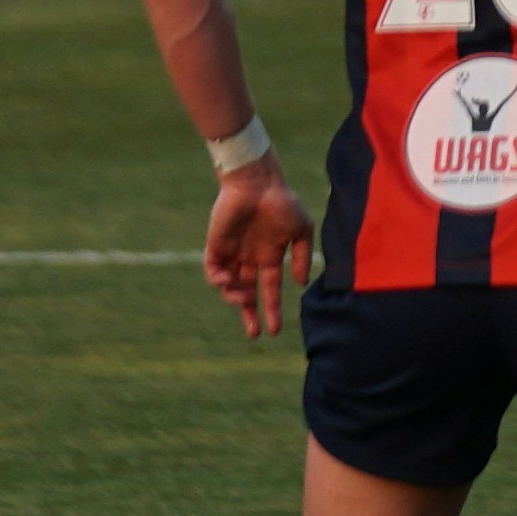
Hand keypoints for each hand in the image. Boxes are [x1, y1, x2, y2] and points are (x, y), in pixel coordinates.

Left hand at [205, 160, 317, 331]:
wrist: (257, 182)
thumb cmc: (281, 202)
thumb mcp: (302, 230)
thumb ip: (303, 257)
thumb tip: (301, 283)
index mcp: (270, 256)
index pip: (269, 290)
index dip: (272, 310)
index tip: (275, 330)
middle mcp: (250, 258)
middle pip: (247, 294)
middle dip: (249, 315)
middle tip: (254, 333)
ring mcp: (232, 253)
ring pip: (229, 286)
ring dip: (235, 298)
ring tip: (243, 298)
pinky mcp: (216, 245)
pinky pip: (213, 271)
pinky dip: (218, 281)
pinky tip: (228, 281)